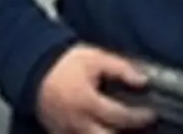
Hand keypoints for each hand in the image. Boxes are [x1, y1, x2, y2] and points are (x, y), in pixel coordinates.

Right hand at [36, 45, 156, 133]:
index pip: (122, 117)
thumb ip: (120, 68)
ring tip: (117, 126)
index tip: (150, 113)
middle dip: (126, 133)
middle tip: (137, 126)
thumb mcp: (94, 58)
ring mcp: (67, 130)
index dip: (141, 117)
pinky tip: (99, 128)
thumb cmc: (63, 63)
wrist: (31, 66)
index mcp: (87, 102)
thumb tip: (142, 80)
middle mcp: (78, 122)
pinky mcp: (58, 133)